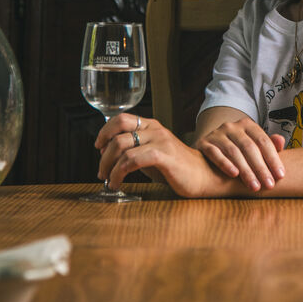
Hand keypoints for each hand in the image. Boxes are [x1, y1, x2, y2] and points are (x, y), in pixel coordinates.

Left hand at [95, 114, 217, 197]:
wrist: (204, 176)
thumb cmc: (176, 168)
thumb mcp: (152, 153)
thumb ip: (134, 149)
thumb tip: (108, 154)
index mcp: (152, 126)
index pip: (121, 118)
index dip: (105, 131)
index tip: (98, 147)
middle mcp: (155, 129)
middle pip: (118, 131)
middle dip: (104, 152)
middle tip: (101, 169)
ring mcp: (160, 141)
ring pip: (122, 147)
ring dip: (108, 166)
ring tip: (108, 180)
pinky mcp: (163, 155)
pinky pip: (132, 161)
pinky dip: (119, 173)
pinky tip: (117, 183)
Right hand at [194, 116, 285, 191]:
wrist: (209, 146)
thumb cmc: (237, 149)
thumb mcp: (253, 145)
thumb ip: (268, 145)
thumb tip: (281, 141)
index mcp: (247, 125)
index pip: (263, 141)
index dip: (273, 159)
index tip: (280, 176)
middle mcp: (232, 127)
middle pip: (249, 148)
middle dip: (261, 168)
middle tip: (269, 185)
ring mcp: (217, 134)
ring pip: (234, 152)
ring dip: (246, 171)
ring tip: (254, 186)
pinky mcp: (204, 143)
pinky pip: (215, 154)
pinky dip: (225, 164)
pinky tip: (234, 174)